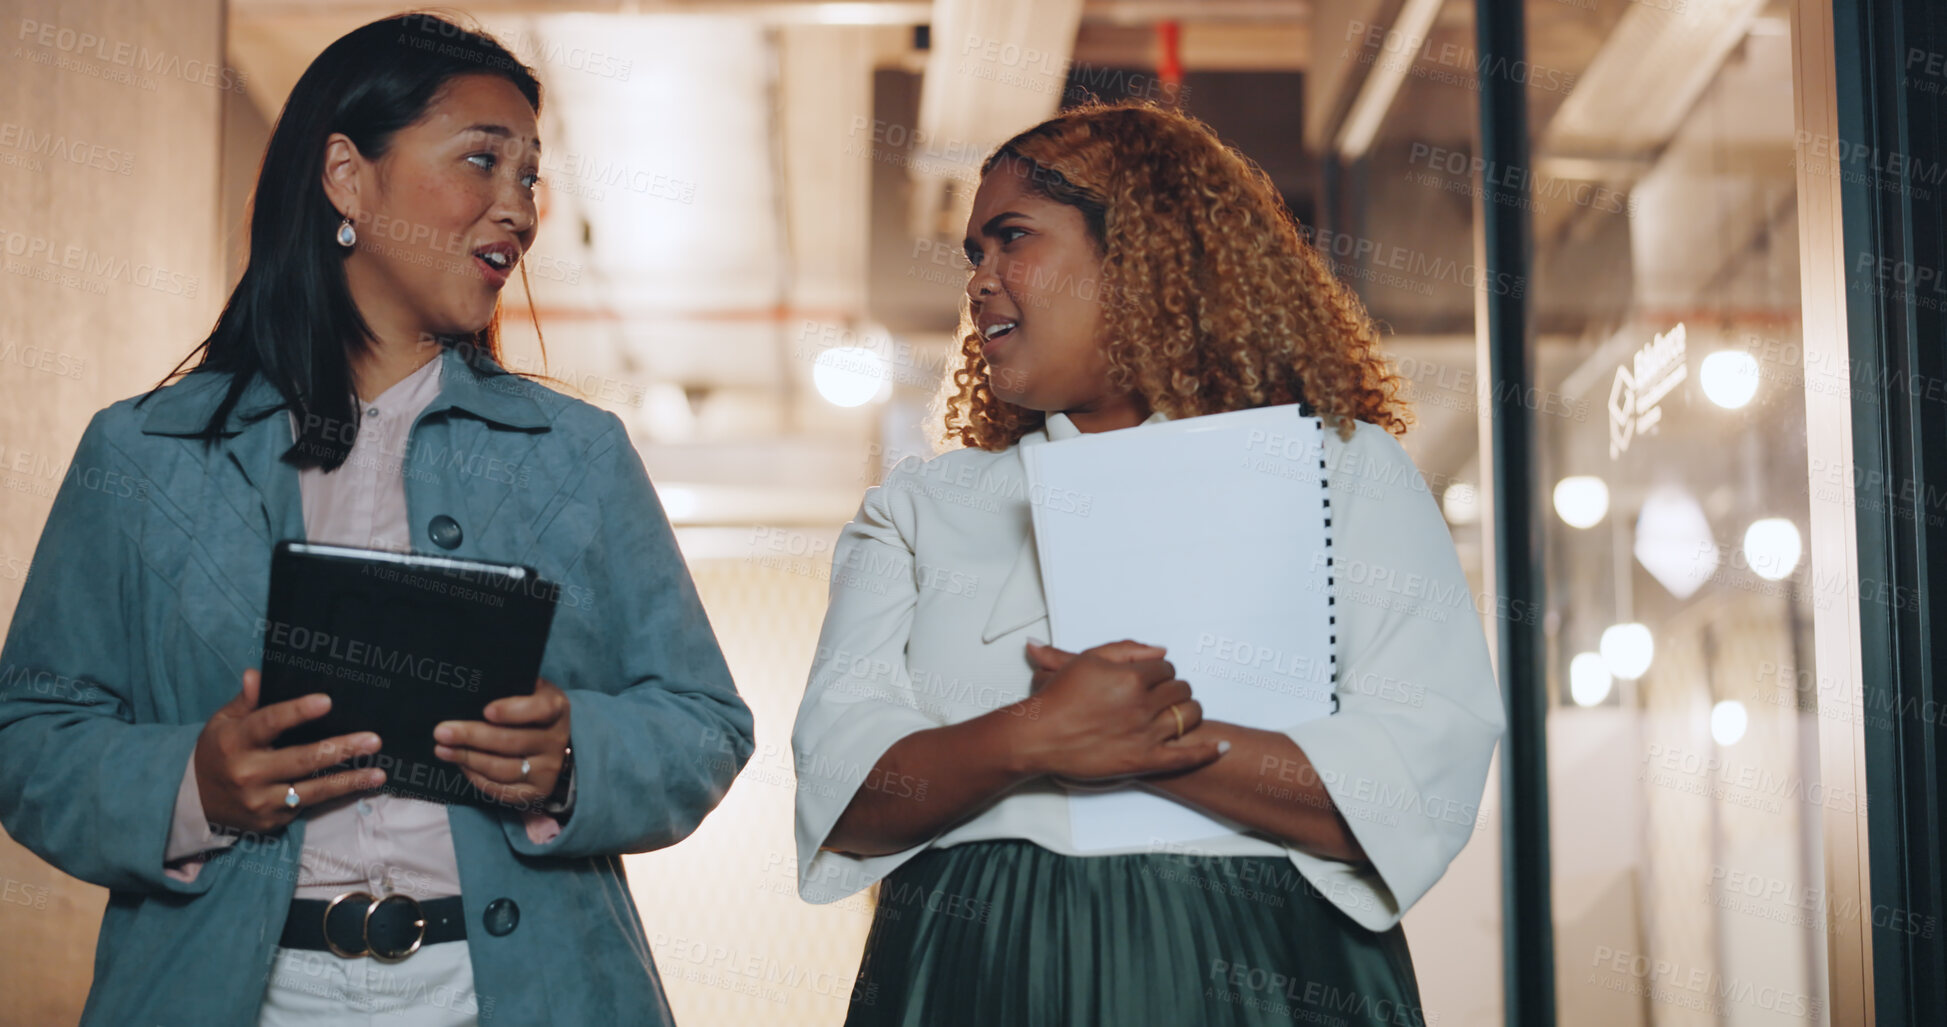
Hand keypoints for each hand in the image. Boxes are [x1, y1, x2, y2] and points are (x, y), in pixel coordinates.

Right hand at [194, 669, 385, 832]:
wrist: (196, 801)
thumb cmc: (219, 751)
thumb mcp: (224, 723)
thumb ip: (246, 701)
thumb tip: (257, 674)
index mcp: (235, 742)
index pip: (268, 723)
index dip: (297, 712)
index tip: (326, 701)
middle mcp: (248, 773)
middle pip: (301, 759)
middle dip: (340, 749)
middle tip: (373, 740)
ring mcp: (260, 801)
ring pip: (312, 790)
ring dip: (349, 780)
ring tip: (378, 773)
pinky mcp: (271, 820)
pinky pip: (308, 805)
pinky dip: (335, 794)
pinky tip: (360, 784)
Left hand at [433, 677, 571, 809]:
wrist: (552, 742)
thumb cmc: (530, 711)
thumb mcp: (530, 691)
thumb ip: (510, 688)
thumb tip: (472, 688)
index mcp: (557, 708)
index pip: (540, 709)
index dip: (513, 711)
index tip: (486, 711)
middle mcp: (556, 740)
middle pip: (512, 741)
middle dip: (473, 736)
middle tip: (442, 732)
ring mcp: (548, 768)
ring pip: (504, 768)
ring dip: (468, 759)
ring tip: (442, 749)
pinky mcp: (536, 791)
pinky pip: (502, 789)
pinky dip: (477, 778)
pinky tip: (461, 764)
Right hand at [1017, 640, 1223, 782]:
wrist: (1038, 737)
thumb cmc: (1057, 697)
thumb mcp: (1086, 660)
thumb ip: (1126, 650)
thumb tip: (1161, 650)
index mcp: (1131, 677)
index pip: (1166, 667)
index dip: (1160, 672)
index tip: (1150, 679)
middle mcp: (1142, 705)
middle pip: (1182, 690)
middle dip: (1174, 690)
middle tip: (1160, 697)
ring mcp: (1146, 735)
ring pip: (1189, 717)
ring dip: (1188, 712)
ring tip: (1177, 715)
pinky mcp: (1144, 761)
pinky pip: (1185, 757)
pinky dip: (1207, 752)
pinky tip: (1222, 748)